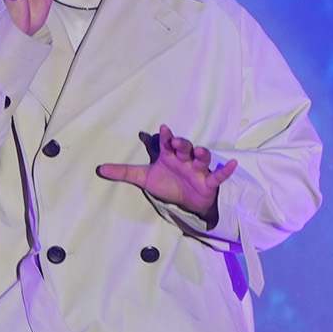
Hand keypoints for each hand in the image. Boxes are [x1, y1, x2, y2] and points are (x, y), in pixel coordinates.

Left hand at [96, 123, 233, 220]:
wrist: (186, 201)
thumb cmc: (168, 184)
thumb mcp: (144, 178)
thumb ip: (124, 172)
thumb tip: (99, 169)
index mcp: (170, 156)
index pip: (167, 143)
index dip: (165, 137)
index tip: (162, 130)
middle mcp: (184, 160)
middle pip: (185, 148)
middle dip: (182, 144)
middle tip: (177, 141)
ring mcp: (198, 170)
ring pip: (202, 158)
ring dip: (201, 154)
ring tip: (199, 152)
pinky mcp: (208, 182)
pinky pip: (219, 175)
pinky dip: (226, 170)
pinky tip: (233, 164)